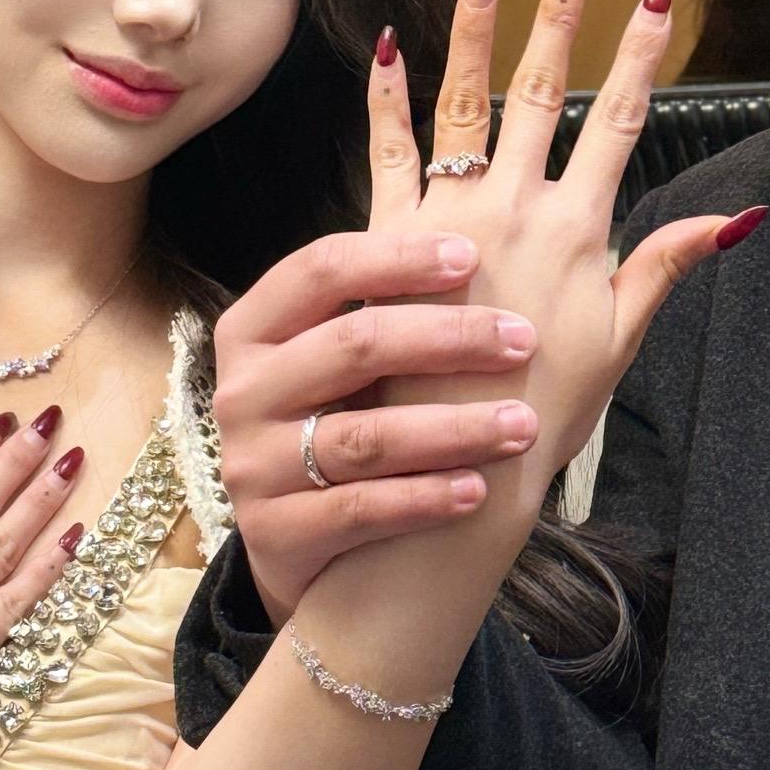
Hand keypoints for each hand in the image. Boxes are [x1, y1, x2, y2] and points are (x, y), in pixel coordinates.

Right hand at [211, 225, 545, 627]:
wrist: (298, 545)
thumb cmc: (343, 424)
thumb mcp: (343, 360)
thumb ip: (386, 299)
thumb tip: (476, 224)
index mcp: (255, 326)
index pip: (322, 269)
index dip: (397, 257)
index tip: (473, 253)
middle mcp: (243, 389)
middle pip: (353, 346)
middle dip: (449, 338)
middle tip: (525, 339)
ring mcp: (252, 464)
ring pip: (364, 437)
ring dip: (453, 428)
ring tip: (523, 426)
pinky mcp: (274, 533)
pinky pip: (358, 509)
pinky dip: (424, 498)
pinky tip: (479, 490)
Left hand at [363, 0, 751, 534]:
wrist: (457, 469)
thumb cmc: (540, 414)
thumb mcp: (620, 341)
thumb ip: (665, 265)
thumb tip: (739, 216)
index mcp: (580, 231)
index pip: (620, 119)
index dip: (642, 54)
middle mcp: (518, 210)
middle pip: (545, 90)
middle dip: (564, 14)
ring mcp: (451, 220)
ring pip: (467, 102)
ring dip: (478, 31)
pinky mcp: (388, 240)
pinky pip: (387, 153)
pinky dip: (386, 99)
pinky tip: (384, 45)